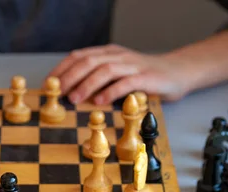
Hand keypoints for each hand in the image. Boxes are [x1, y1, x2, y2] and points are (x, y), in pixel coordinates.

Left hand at [48, 44, 192, 104]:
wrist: (178, 72)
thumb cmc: (144, 77)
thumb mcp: (118, 74)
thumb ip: (99, 80)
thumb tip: (72, 94)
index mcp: (109, 53)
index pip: (79, 56)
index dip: (62, 69)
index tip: (49, 84)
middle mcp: (118, 56)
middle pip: (88, 62)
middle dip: (70, 77)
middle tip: (58, 94)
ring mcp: (133, 66)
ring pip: (104, 70)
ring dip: (87, 85)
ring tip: (75, 99)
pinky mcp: (146, 78)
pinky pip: (125, 83)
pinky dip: (111, 92)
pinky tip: (101, 101)